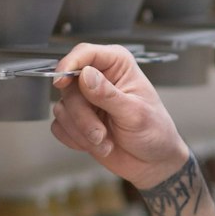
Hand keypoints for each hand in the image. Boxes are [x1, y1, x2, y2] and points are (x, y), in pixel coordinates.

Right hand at [50, 43, 188, 187]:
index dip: (69, 64)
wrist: (152, 162)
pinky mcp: (76, 120)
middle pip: (68, 86)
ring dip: (81, 131)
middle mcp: (98, 78)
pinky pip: (59, 126)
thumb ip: (108, 95)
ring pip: (62, 109)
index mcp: (117, 65)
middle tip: (100, 134)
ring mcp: (85, 100)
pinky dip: (75, 140)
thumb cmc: (155, 132)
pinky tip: (97, 144)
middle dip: (82, 116)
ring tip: (105, 141)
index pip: (85, 53)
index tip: (62, 82)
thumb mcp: (135, 113)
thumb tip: (85, 75)